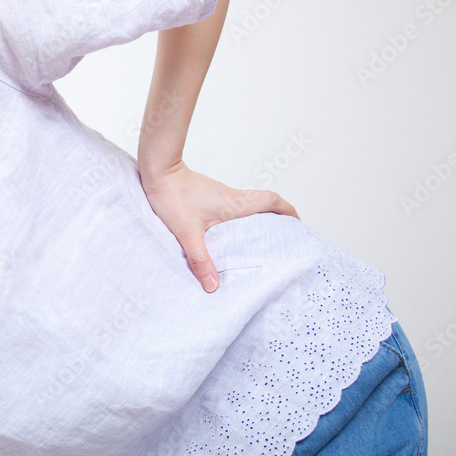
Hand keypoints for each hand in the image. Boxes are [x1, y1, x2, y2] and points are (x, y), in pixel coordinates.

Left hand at [139, 160, 298, 292]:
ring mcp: (221, 193)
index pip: (272, 201)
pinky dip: (241, 215)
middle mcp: (232, 196)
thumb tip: (212, 286)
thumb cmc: (172, 195)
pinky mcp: (209, 194)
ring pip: (249, 202)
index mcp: (235, 204)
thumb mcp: (187, 232)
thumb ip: (200, 259)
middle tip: (284, 234)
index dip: (289, 211)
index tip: (298, 224)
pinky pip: (234, 204)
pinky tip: (230, 231)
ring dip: (260, 215)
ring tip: (260, 236)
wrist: (157, 169)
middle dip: (279, 216)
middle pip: (265, 202)